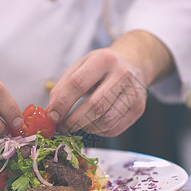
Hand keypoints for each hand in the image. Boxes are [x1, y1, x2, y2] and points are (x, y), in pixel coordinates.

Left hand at [47, 30, 172, 136]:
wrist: (133, 63)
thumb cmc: (102, 66)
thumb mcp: (81, 66)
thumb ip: (63, 86)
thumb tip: (52, 111)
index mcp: (103, 60)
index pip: (78, 84)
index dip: (63, 103)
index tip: (53, 115)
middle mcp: (122, 75)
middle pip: (95, 106)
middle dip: (74, 121)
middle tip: (63, 127)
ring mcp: (133, 93)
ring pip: (106, 120)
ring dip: (86, 127)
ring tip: (78, 124)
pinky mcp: (139, 108)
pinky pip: (114, 128)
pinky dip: (99, 131)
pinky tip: (93, 124)